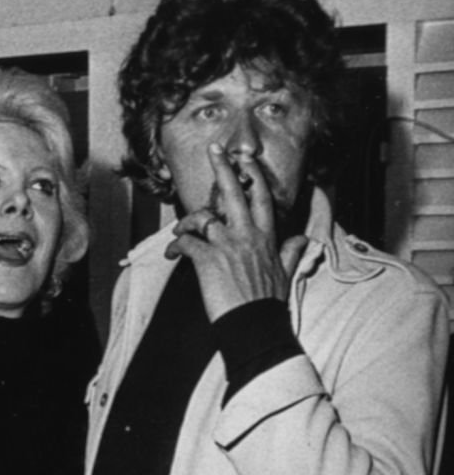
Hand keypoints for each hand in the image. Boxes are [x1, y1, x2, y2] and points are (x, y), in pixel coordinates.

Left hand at [165, 143, 307, 322]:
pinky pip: (186, 243)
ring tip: (179, 231)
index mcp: (266, 237)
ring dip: (186, 222)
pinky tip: (173, 254)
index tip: (245, 157)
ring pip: (202, 218)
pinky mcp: (207, 260)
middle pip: (234, 194)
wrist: (254, 324)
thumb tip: (302, 238)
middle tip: (214, 150)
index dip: (253, 175)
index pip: (261, 198)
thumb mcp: (286, 273)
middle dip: (223, 169)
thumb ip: (291, 252)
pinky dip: (176, 246)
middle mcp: (246, 236)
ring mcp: (226, 246)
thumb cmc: (268, 302)